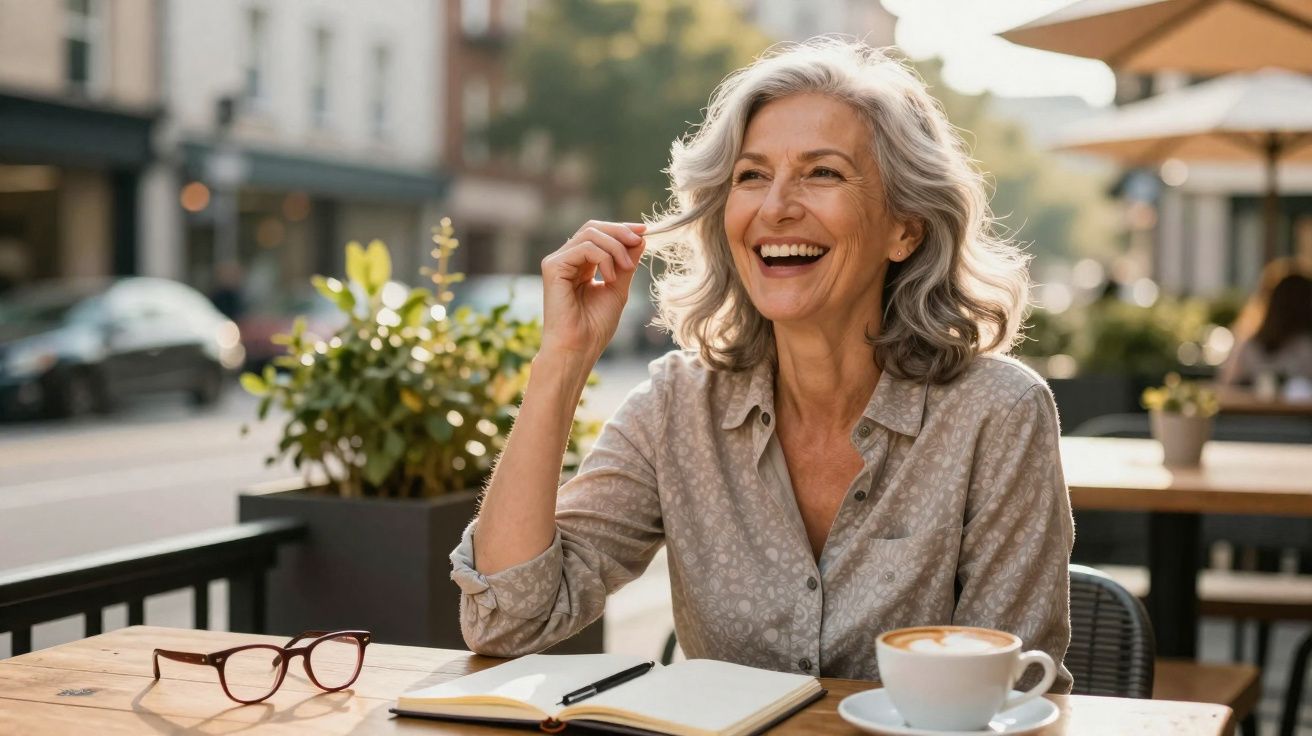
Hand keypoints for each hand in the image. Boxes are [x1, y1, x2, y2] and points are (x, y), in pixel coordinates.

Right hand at [539, 220, 646, 362]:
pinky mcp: (553, 267)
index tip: (644, 232)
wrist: (579, 348)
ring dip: (615, 247)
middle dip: (620, 231)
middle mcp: (566, 260)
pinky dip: (603, 258)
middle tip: (639, 241)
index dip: (621, 229)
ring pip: (590, 234)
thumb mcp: (618, 288)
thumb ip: (626, 263)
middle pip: (593, 228)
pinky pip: (584, 248)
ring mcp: (557, 262)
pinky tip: (611, 278)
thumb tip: (640, 238)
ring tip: (626, 268)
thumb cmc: (595, 326)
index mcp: (580, 265)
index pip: (598, 235)